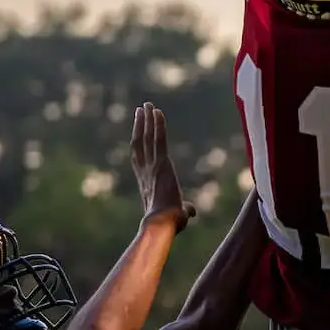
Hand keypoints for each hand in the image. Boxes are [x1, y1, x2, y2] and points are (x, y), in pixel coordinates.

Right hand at [130, 103, 195, 229]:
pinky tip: (157, 112)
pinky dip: (157, 125)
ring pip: (147, 137)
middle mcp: (145, 170)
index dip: (138, 141)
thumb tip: (191, 211)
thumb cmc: (168, 224)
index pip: (140, 157)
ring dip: (147, 120)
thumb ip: (184, 208)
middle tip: (141, 109)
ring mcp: (152, 165)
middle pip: (141, 142)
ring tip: (147, 105)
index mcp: (146, 181)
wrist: (161, 224)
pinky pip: (159, 139)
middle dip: (141, 125)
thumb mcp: (177, 214)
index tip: (139, 129)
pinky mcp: (162, 163)